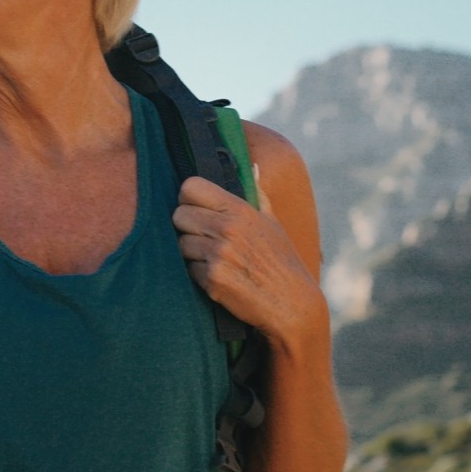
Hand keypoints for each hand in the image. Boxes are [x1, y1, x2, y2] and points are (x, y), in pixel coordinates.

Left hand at [173, 169, 324, 344]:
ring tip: (215, 260)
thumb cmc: (282, 262)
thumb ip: (258, 194)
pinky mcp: (213, 279)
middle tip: (204, 238)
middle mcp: (228, 228)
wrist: (292, 304)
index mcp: (240, 209)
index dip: (188, 198)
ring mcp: (219, 254)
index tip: (197, 209)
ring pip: (180, 244)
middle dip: (187, 227)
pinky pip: (188, 269)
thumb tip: (252, 167)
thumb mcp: (274, 223)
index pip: (190, 186)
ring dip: (192, 253)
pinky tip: (219, 278)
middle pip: (179, 215)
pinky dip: (199, 275)